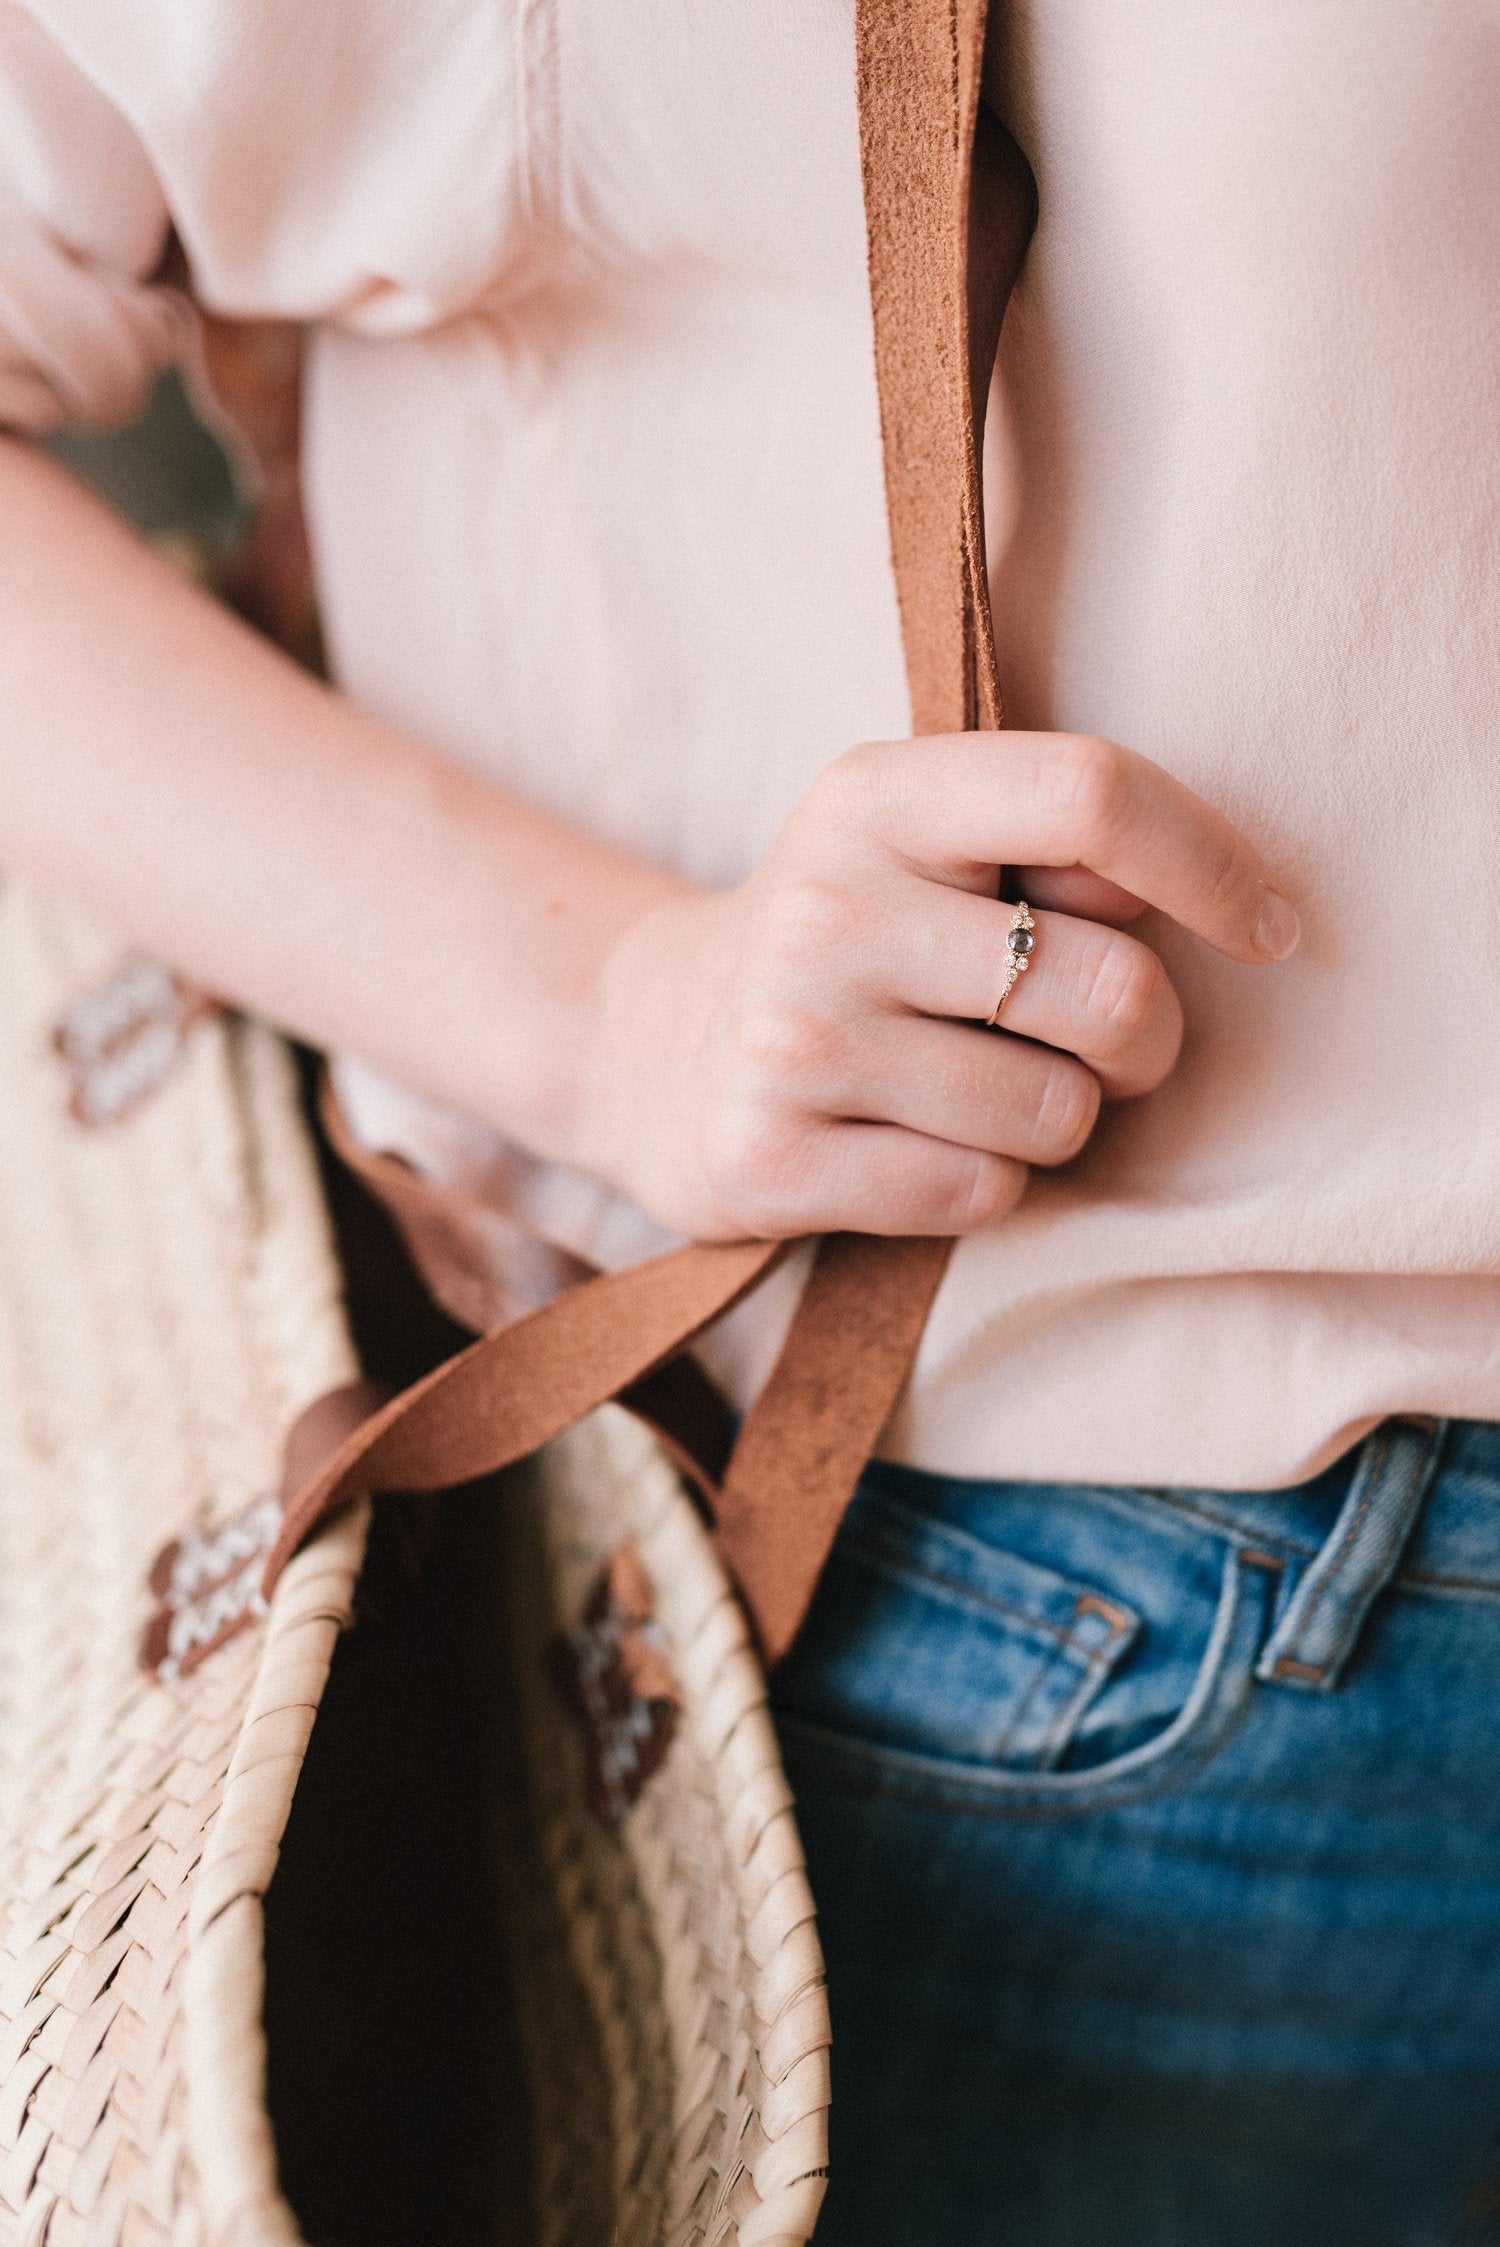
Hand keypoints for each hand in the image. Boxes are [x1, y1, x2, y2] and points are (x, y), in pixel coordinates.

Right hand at [581, 733, 1298, 1240]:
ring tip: (976, 1088)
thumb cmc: (848, 938)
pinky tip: (915, 1143)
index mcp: (877, 795)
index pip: (1088, 795)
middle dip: (1146, 1037)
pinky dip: (984, 1184)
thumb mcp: (921, 845)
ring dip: (1056, 1119)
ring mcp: (792, 1038)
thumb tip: (1200, 896)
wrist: (649, 1044)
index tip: (1266, 928)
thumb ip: (1053, 847)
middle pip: (1109, 988)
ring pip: (1056, 1113)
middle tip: (1097, 1040)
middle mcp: (827, 907)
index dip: (1210, 862)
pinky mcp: (770, 1159)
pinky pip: (980, 1196)